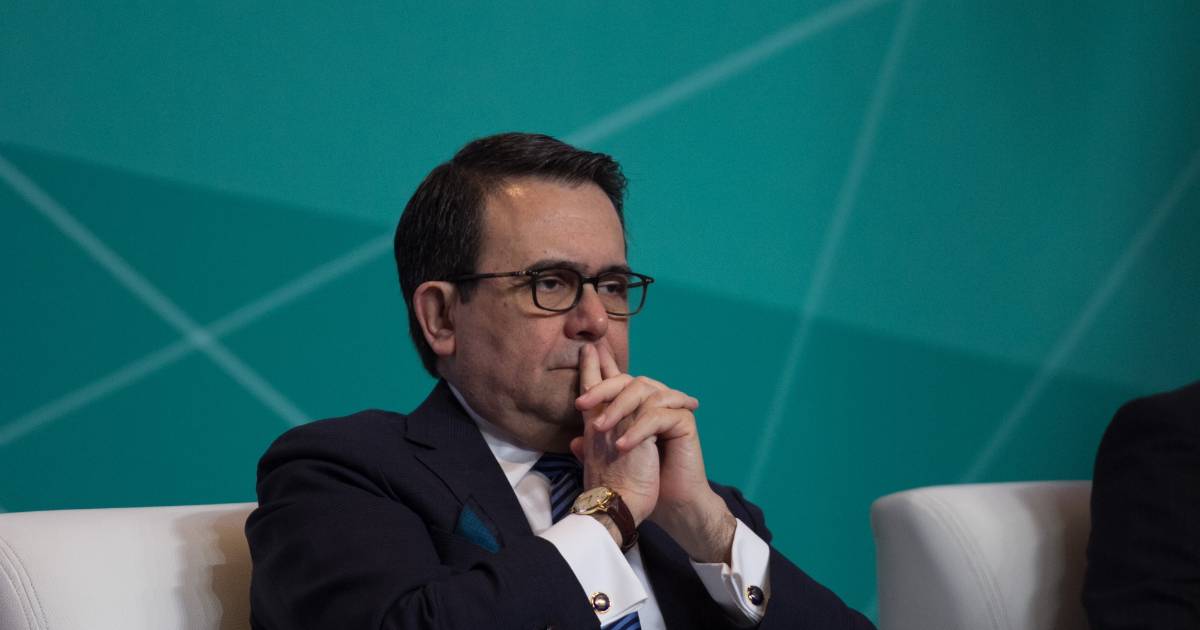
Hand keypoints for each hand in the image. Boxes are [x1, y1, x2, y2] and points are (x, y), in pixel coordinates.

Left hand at [574, 346, 735, 563]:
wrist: (668, 504)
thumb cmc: (639, 483)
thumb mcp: (610, 460)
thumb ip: (595, 446)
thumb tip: (574, 442)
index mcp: (635, 409)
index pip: (616, 382)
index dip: (598, 367)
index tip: (584, 357)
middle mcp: (653, 404)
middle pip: (628, 380)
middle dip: (603, 389)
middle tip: (582, 404)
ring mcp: (670, 410)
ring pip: (644, 390)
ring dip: (618, 407)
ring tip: (599, 429)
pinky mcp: (684, 421)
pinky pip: (659, 414)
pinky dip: (638, 428)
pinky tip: (623, 446)